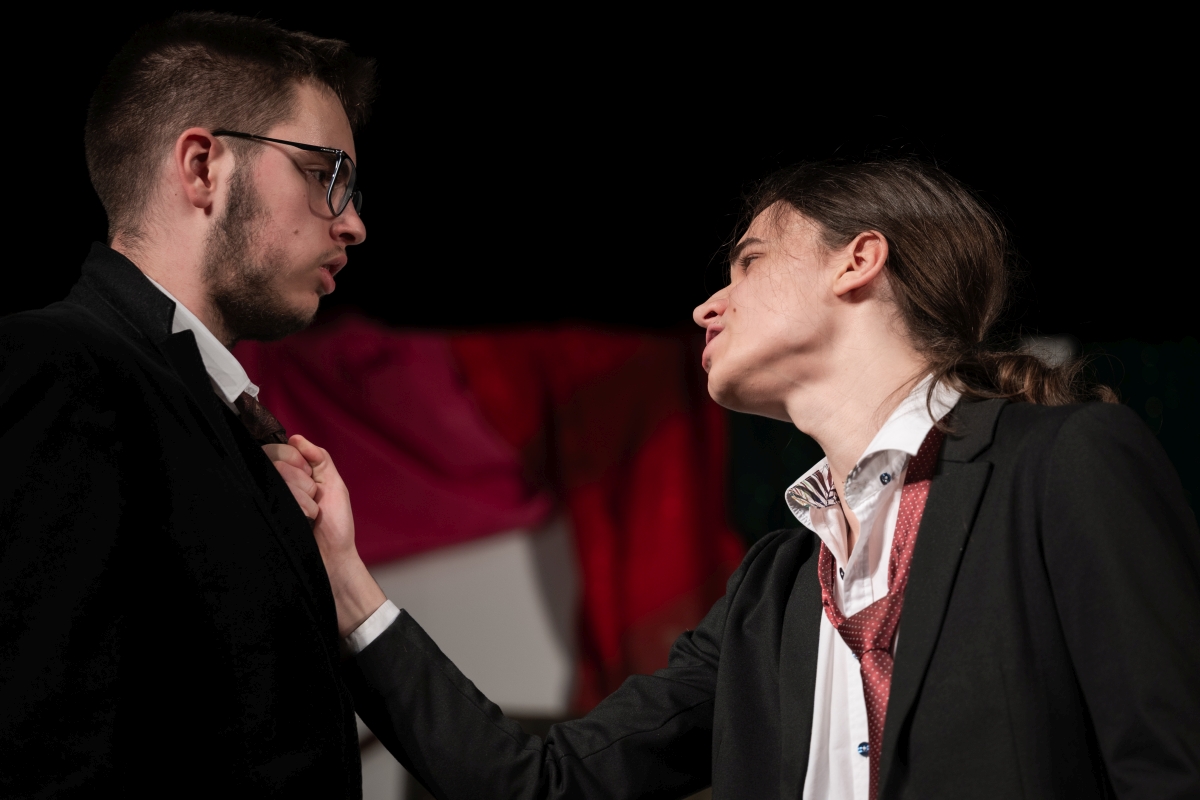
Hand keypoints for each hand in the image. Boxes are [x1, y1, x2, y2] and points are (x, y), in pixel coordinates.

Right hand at [264, 435, 386, 637]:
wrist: (333, 561)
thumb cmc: (334, 528)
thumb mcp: (334, 485)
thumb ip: (319, 458)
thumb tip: (297, 438)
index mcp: (290, 477)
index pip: (279, 449)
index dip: (297, 462)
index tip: (311, 480)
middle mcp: (273, 487)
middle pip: (278, 462)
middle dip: (305, 483)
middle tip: (313, 502)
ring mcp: (266, 502)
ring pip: (278, 477)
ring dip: (304, 498)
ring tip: (308, 516)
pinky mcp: (262, 517)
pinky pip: (275, 496)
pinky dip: (299, 507)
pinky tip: (303, 522)